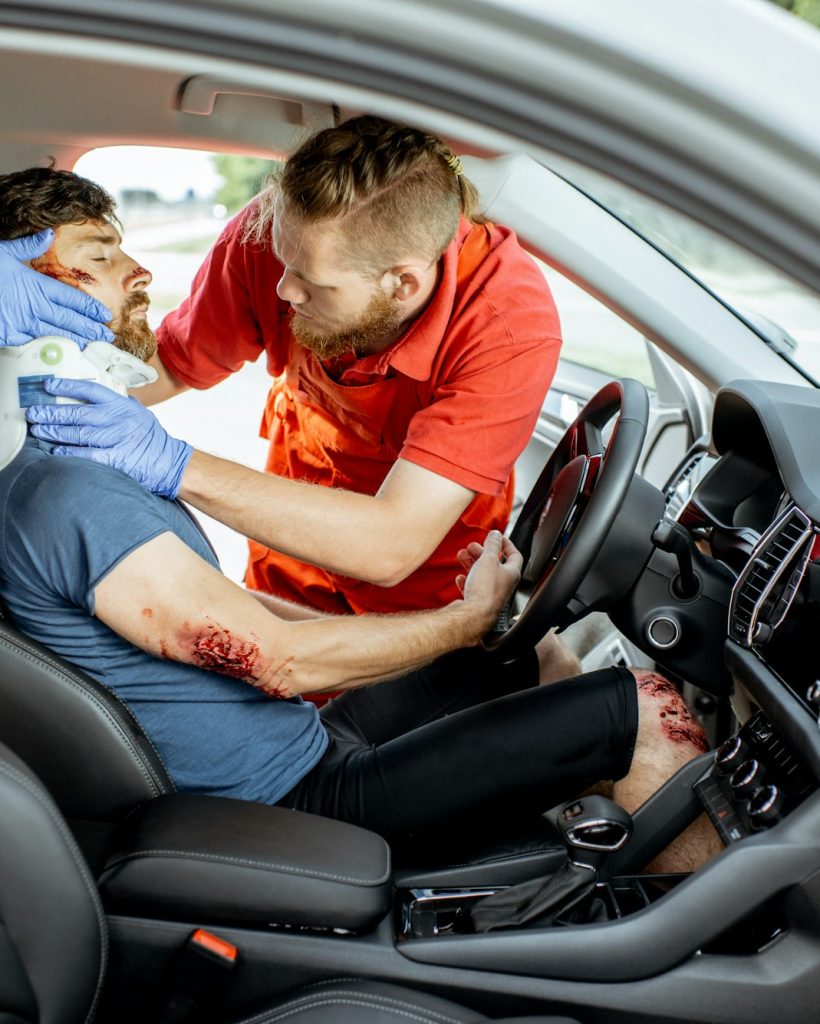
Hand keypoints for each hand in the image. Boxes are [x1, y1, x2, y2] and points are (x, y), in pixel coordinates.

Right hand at [0, 230, 113, 346]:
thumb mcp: (2, 252)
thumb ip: (27, 246)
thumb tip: (48, 234)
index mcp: (34, 283)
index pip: (70, 297)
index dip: (89, 307)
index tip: (104, 313)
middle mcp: (32, 304)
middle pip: (69, 319)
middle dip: (90, 327)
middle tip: (108, 334)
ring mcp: (20, 322)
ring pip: (57, 333)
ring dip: (77, 340)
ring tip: (94, 344)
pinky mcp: (8, 335)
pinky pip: (35, 343)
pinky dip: (52, 348)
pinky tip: (65, 352)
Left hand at [26, 377, 192, 498]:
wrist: (169, 462)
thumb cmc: (151, 437)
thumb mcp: (138, 413)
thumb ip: (119, 403)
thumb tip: (97, 393)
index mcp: (122, 406)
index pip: (91, 391)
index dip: (67, 387)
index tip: (48, 385)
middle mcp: (118, 420)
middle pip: (79, 414)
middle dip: (53, 413)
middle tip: (34, 413)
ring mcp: (117, 440)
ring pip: (79, 434)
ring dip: (56, 432)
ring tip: (40, 430)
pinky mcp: (116, 459)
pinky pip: (87, 455)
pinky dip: (69, 453)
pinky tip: (55, 452)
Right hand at [456, 530, 521, 628]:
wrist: (474, 615)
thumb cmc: (485, 589)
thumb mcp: (489, 559)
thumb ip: (493, 545)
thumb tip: (496, 534)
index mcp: (511, 573)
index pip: (514, 555)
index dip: (507, 544)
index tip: (498, 537)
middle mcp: (503, 585)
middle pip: (495, 564)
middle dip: (483, 553)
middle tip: (473, 546)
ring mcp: (491, 594)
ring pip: (482, 575)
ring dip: (472, 563)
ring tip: (462, 556)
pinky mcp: (478, 603)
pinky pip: (473, 589)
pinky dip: (466, 581)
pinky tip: (460, 578)